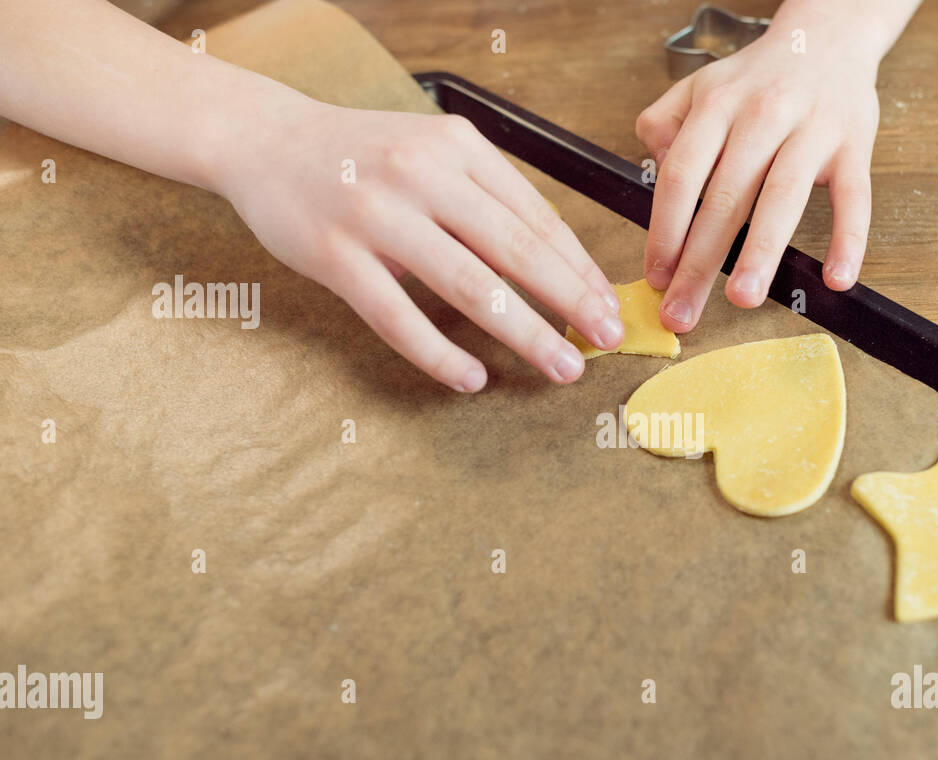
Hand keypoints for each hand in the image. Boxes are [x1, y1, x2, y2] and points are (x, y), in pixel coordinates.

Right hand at [220, 96, 624, 391]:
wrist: (265, 141)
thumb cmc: (365, 157)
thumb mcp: (434, 151)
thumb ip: (489, 198)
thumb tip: (562, 267)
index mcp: (458, 146)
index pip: (536, 216)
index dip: (579, 268)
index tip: (609, 305)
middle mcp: (422, 173)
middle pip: (516, 250)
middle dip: (572, 301)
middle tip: (607, 339)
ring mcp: (376, 214)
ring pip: (468, 285)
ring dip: (525, 332)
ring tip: (563, 365)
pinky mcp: (334, 255)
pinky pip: (397, 318)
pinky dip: (440, 354)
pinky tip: (473, 379)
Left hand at [635, 7, 888, 332]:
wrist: (828, 38)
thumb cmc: (758, 78)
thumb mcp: (699, 86)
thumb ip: (664, 123)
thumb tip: (653, 169)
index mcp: (717, 106)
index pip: (682, 175)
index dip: (665, 229)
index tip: (656, 276)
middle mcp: (762, 116)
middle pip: (724, 198)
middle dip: (700, 262)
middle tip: (683, 313)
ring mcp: (811, 131)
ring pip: (782, 198)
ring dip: (761, 253)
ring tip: (742, 299)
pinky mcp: (854, 146)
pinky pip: (854, 198)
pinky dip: (850, 240)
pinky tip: (835, 279)